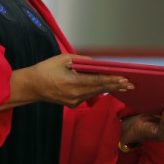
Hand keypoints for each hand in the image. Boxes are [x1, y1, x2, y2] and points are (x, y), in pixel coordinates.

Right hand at [6, 54, 133, 108]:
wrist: (31, 87)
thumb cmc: (46, 69)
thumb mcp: (64, 59)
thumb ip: (82, 61)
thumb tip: (97, 64)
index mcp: (72, 82)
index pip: (97, 81)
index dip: (112, 80)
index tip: (125, 78)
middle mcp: (74, 94)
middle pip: (99, 89)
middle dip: (116, 86)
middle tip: (132, 84)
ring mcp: (74, 101)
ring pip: (95, 93)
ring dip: (110, 88)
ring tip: (125, 85)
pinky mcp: (73, 104)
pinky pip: (88, 95)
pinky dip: (98, 90)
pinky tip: (109, 87)